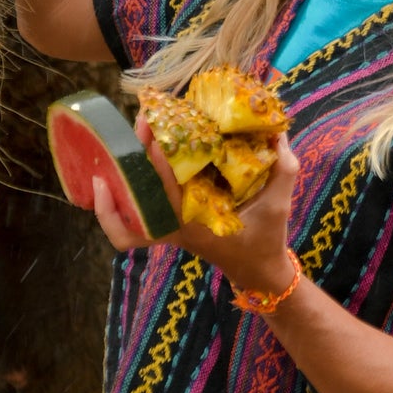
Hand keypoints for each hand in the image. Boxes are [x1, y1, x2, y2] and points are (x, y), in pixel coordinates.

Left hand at [91, 118, 299, 295]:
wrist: (258, 272)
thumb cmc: (267, 239)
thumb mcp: (280, 203)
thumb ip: (282, 167)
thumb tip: (277, 129)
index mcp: (198, 222)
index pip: (168, 190)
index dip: (158, 160)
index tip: (157, 131)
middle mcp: (176, 227)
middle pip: (138, 198)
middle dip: (134, 158)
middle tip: (142, 120)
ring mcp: (167, 231)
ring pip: (124, 218)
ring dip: (117, 181)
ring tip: (121, 140)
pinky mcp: (165, 229)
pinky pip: (127, 228)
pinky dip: (112, 211)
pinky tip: (109, 178)